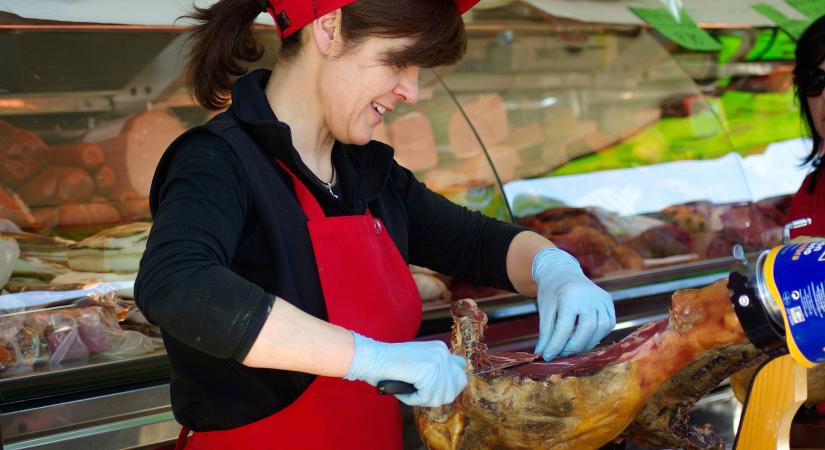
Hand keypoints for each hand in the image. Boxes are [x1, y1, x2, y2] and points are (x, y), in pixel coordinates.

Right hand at [344, 332, 467, 406]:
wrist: (372, 357)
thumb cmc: (390, 364)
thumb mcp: (419, 363)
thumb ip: (435, 370)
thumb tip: (450, 387)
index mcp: (441, 348)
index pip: (461, 370)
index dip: (450, 384)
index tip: (433, 388)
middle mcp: (443, 352)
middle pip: (457, 386)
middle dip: (440, 395)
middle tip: (420, 393)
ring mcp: (437, 361)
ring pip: (441, 396)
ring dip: (423, 399)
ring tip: (408, 390)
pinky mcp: (428, 372)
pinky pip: (426, 398)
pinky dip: (412, 399)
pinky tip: (403, 389)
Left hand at [532, 247, 614, 360]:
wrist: (561, 271)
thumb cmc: (551, 292)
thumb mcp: (545, 310)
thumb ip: (546, 333)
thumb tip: (543, 355)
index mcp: (570, 295)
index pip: (565, 327)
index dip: (556, 345)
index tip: (548, 357)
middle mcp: (590, 295)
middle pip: (586, 330)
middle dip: (573, 347)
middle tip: (561, 353)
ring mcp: (602, 298)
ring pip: (600, 329)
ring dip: (586, 344)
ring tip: (571, 346)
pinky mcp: (608, 302)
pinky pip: (608, 324)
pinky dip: (596, 335)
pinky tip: (583, 337)